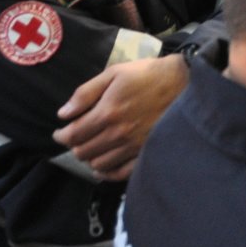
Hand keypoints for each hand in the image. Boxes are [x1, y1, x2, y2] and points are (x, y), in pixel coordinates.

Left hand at [53, 55, 189, 180]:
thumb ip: (86, 93)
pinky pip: (121, 173)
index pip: (73, 135)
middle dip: (74, 145)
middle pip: (83, 152)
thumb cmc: (148, 74)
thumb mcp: (114, 73)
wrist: (185, 82)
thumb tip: (63, 113)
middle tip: (76, 138)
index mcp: (107, 113)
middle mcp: (118, 134)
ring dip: (89, 158)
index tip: (60, 132)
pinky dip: (107, 173)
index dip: (61, 135)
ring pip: (98, 164)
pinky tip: (104, 166)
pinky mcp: (146, 153)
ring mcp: (133, 147)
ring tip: (91, 147)